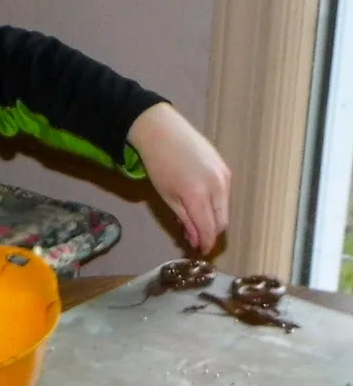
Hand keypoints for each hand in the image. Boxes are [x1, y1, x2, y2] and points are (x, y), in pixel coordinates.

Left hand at [128, 102, 230, 256]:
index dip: (206, 243)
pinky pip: (225, 195)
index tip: (200, 252)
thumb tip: (196, 239)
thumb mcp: (168, 198)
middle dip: (211, 234)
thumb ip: (186, 219)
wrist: (164, 132)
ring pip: (225, 209)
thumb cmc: (159, 166)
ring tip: (193, 224)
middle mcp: (218, 186)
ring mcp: (225, 176)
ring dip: (213, 220)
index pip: (210, 228)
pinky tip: (200, 207)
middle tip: (194, 240)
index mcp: (199, 195)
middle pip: (222, 221)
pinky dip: (215, 206)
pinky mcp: (226, 169)